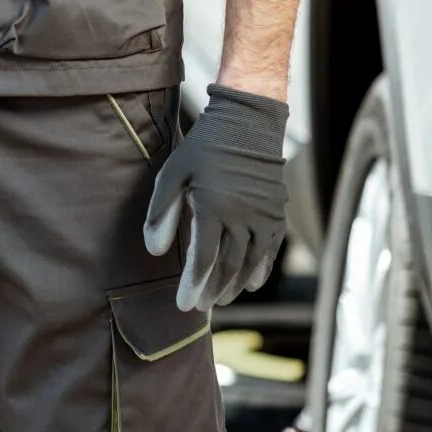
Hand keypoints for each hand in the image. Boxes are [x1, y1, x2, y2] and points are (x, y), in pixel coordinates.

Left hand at [142, 84, 288, 310]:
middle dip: (212, 290)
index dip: (192, 285)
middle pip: (227, 266)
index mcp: (214, 207)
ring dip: (234, 285)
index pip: (203, 259)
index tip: (183, 305)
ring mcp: (264, 217)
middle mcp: (243, 216)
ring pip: (250, 264)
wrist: (248, 124)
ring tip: (220, 299)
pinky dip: (260, 271)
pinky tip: (250, 284)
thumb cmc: (204, 148)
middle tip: (199, 306)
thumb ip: (161, 213)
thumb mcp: (173, 173)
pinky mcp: (277, 215)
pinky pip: (270, 252)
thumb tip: (155, 251)